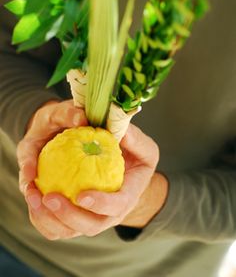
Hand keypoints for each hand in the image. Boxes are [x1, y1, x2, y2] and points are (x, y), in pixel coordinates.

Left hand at [17, 102, 158, 239]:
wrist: (124, 167)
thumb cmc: (133, 153)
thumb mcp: (140, 143)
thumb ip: (132, 137)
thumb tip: (118, 131)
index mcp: (128, 196)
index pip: (118, 205)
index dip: (101, 204)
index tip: (82, 195)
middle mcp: (110, 214)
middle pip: (91, 226)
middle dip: (69, 216)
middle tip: (50, 197)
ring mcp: (91, 219)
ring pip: (68, 230)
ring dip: (48, 218)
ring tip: (33, 196)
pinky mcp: (74, 219)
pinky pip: (54, 226)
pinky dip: (40, 216)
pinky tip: (32, 195)